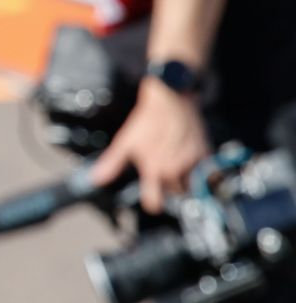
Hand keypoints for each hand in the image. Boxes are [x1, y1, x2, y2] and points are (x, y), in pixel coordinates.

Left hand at [90, 79, 211, 214]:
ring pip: (191, 186)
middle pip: (174, 193)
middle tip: (161, 170)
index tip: (151, 198)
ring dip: (184, 181)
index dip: (151, 202)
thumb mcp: (125, 142)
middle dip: (168, 186)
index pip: (154, 202)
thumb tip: (95, 179)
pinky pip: (206, 173)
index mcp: (154, 170)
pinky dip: (200, 171)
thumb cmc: (146, 121)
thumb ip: (112, 164)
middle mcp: (175, 170)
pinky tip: (189, 160)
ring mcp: (192, 163)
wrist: (170, 99)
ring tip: (175, 166)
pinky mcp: (205, 154)